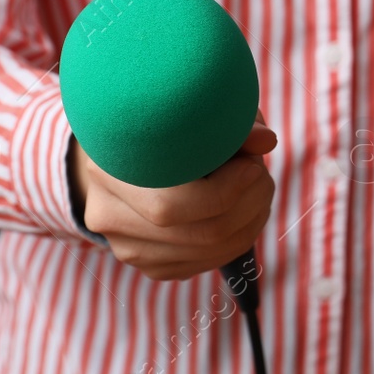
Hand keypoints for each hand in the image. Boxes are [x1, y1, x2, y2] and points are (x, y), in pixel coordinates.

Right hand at [68, 112, 276, 280]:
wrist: (133, 150)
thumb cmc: (171, 123)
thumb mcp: (200, 110)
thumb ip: (232, 122)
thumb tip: (266, 141)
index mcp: (108, 167)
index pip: (170, 205)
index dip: (223, 191)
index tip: (253, 166)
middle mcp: (107, 212)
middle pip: (195, 233)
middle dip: (246, 206)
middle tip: (263, 177)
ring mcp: (123, 244)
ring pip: (204, 252)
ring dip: (248, 224)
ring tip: (260, 190)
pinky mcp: (146, 263)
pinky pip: (202, 263)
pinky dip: (235, 241)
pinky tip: (245, 212)